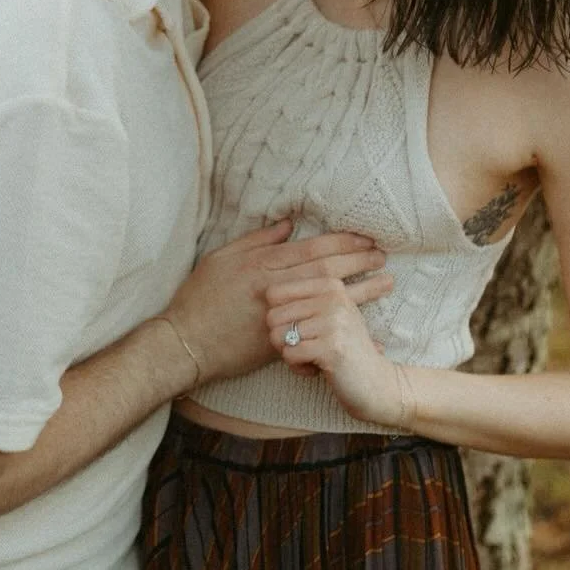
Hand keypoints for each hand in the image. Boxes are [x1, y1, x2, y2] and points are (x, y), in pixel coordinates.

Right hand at [165, 220, 393, 385]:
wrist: (185, 344)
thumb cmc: (198, 300)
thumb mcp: (220, 259)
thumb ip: (255, 241)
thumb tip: (287, 224)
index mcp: (261, 264)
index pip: (312, 248)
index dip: (343, 242)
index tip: (366, 238)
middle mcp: (274, 287)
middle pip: (326, 269)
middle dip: (358, 260)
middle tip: (383, 256)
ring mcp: (279, 315)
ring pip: (327, 297)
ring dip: (360, 289)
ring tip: (385, 283)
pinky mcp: (279, 340)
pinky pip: (317, 330)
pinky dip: (341, 328)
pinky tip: (363, 327)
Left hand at [265, 275, 408, 428]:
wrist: (376, 383)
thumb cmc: (344, 348)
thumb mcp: (328, 314)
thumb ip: (300, 300)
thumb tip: (260, 291)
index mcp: (329, 284)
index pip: (273, 293)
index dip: (279, 317)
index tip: (302, 328)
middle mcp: (333, 297)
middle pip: (273, 316)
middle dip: (283, 339)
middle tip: (308, 347)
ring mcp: (334, 321)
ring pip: (278, 337)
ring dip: (291, 355)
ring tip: (314, 358)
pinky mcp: (331, 348)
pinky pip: (289, 355)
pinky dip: (298, 368)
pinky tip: (317, 369)